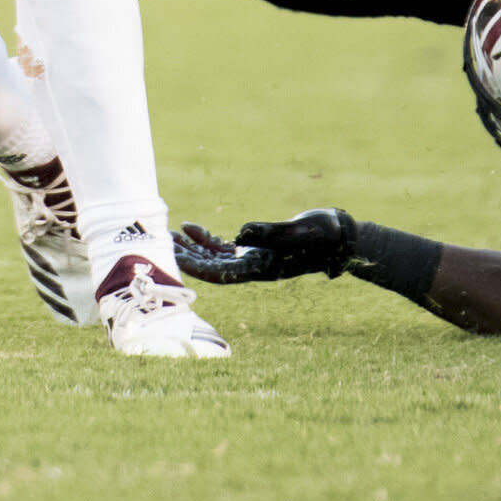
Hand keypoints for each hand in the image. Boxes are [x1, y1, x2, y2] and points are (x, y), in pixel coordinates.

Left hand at [174, 209, 357, 284]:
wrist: (340, 237)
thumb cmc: (324, 235)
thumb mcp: (299, 231)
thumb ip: (269, 233)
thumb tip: (239, 235)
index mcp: (263, 268)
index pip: (222, 274)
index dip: (197, 268)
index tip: (174, 260)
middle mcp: (255, 267)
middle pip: (212, 267)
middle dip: (186, 257)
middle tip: (160, 243)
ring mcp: (254, 258)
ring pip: (214, 256)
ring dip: (190, 247)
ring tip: (167, 234)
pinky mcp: (257, 247)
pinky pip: (225, 247)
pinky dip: (206, 238)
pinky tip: (190, 227)